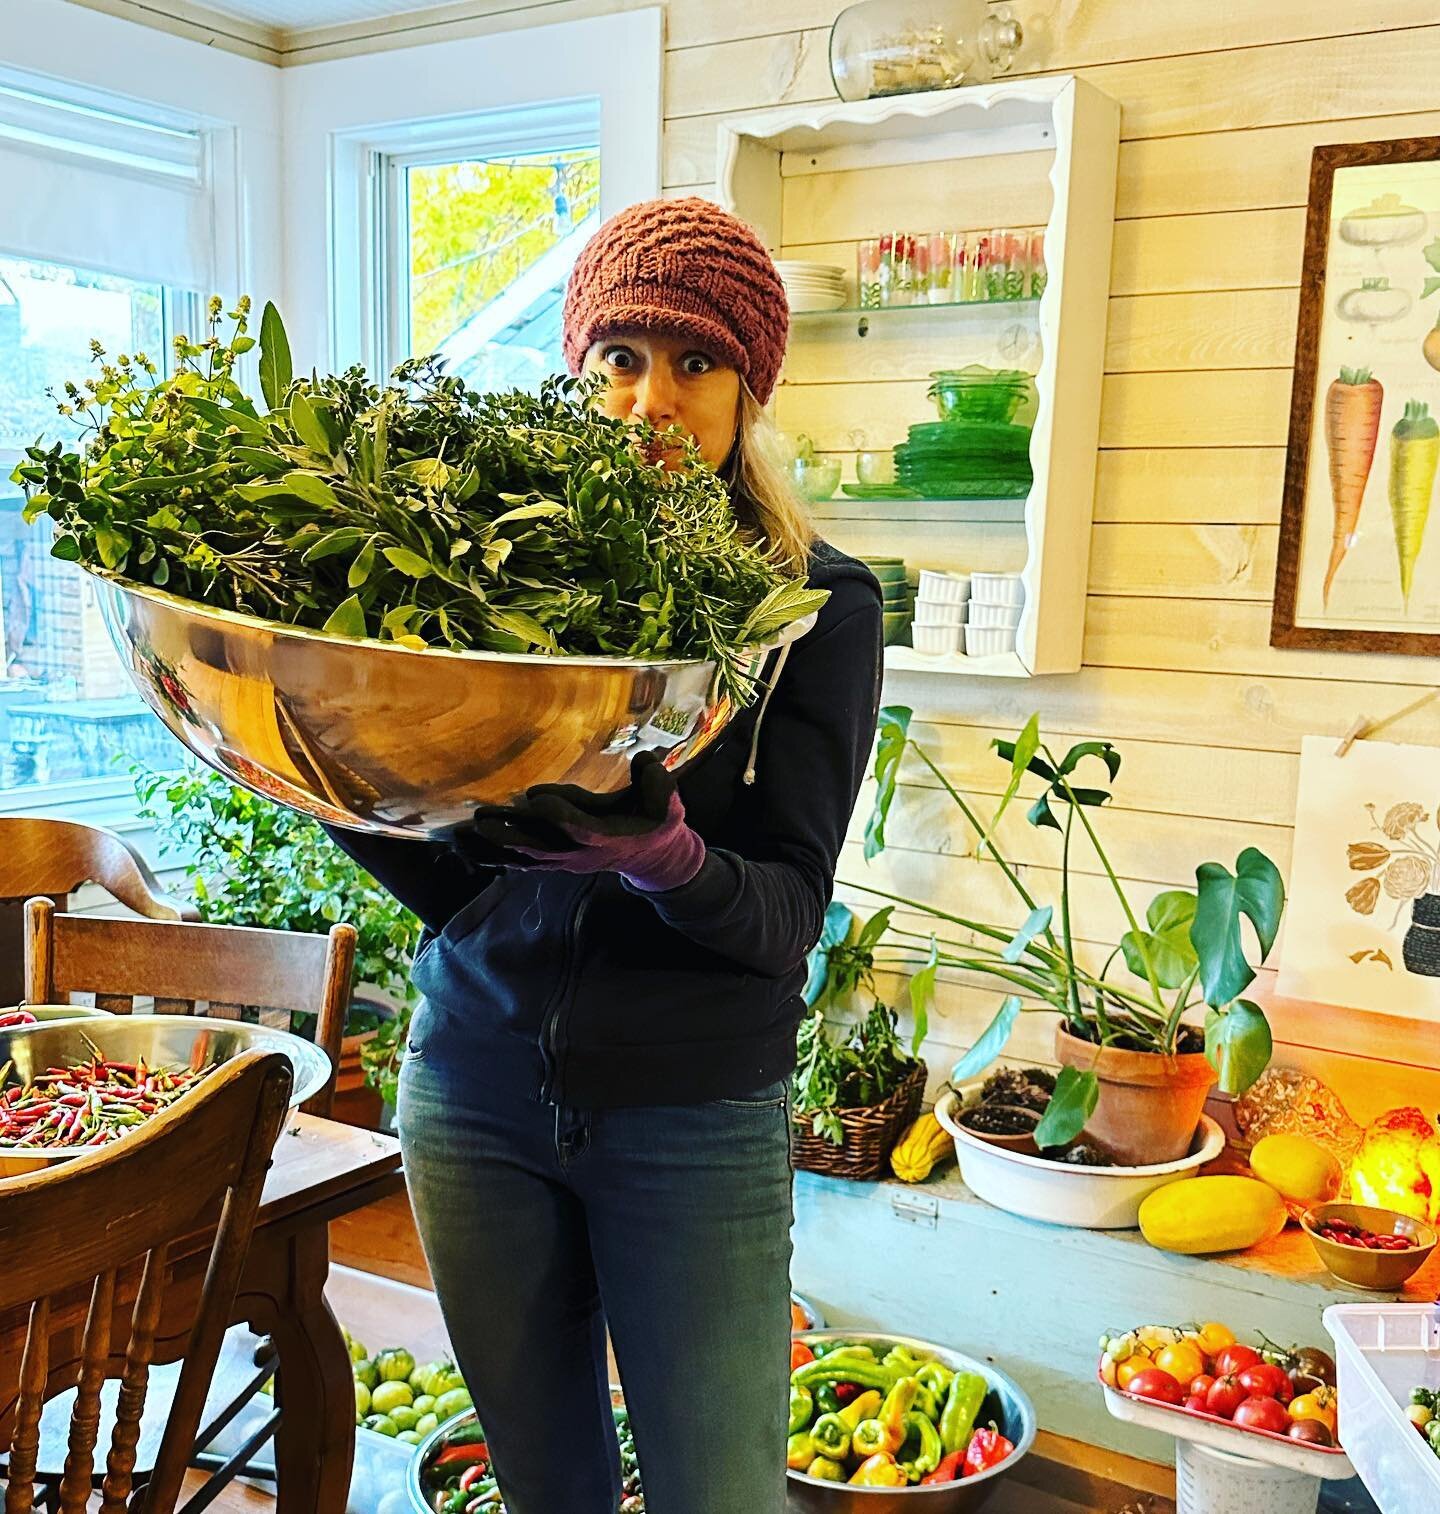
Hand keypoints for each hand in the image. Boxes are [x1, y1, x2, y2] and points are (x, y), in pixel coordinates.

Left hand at [468, 752, 705, 891]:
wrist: (651, 858)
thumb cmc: (657, 823)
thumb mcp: (667, 804)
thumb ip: (658, 784)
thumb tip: (645, 760)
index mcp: (607, 835)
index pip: (580, 827)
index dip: (559, 814)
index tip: (536, 797)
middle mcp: (580, 852)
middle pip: (540, 845)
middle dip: (510, 834)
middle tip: (481, 822)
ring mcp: (564, 859)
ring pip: (524, 856)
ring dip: (492, 848)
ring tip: (460, 838)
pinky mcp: (554, 860)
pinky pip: (519, 861)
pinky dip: (492, 857)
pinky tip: (466, 849)